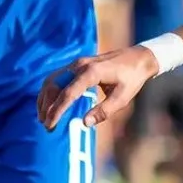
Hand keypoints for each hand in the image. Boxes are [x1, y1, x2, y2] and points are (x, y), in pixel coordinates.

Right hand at [38, 45, 159, 129]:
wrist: (139, 58)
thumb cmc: (132, 78)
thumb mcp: (122, 98)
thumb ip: (104, 111)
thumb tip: (85, 123)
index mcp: (91, 73)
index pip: (67, 94)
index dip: (57, 111)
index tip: (50, 125)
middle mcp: (80, 65)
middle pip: (54, 85)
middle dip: (47, 106)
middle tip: (46, 125)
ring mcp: (77, 63)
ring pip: (51, 80)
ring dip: (45, 99)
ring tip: (43, 117)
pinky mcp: (77, 65)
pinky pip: (57, 77)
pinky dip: (50, 91)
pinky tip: (49, 103)